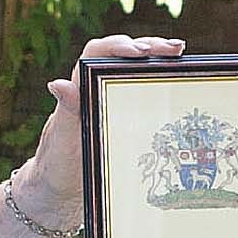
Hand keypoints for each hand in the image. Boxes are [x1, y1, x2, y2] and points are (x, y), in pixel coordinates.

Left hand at [32, 36, 184, 226]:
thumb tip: (57, 83)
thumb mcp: (64, 141)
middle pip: (122, 54)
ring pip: (134, 68)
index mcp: (79, 89)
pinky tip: (181, 78)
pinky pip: (142, 89)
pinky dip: (161, 79)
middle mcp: (95, 89)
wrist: (60, 192)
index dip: (119, 46)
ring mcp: (109, 100)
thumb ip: (67, 112)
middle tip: (175, 49)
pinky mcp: (122, 115)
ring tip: (180, 55)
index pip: (97, 53)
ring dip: (157, 58)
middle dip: (149, 46)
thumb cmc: (58, 166)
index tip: (142, 52)